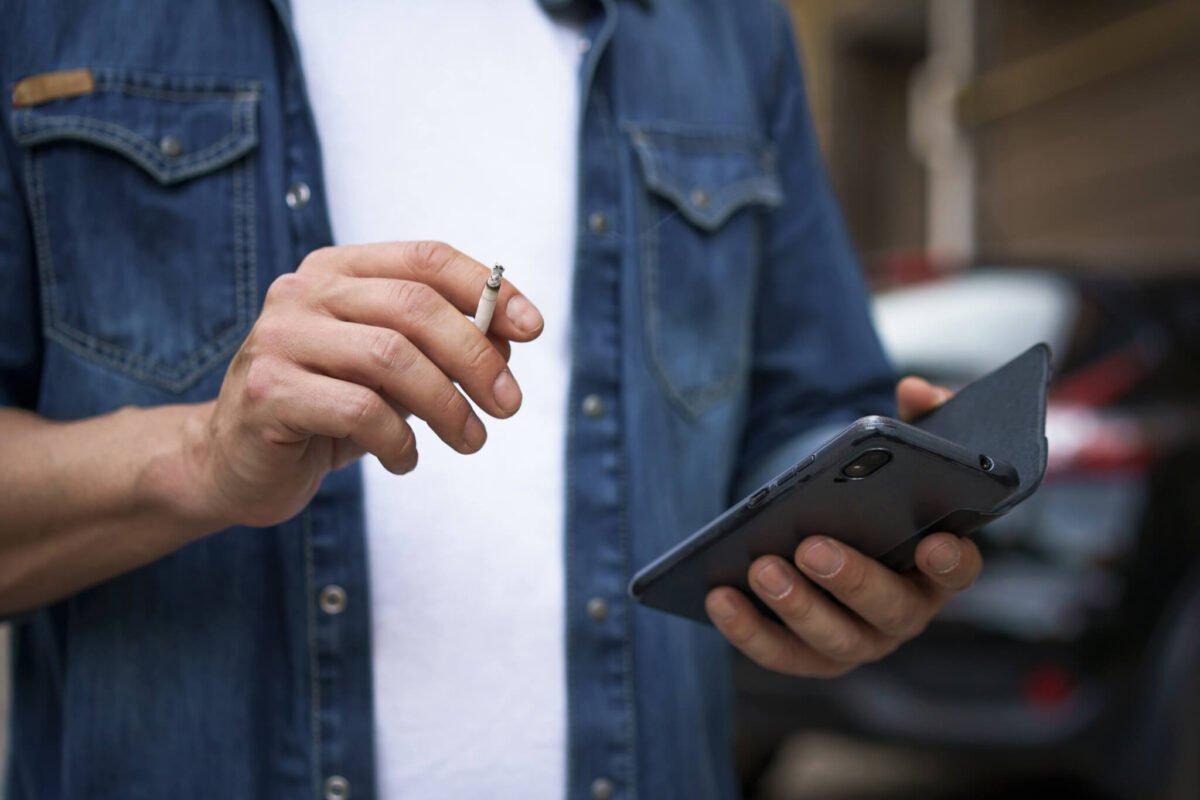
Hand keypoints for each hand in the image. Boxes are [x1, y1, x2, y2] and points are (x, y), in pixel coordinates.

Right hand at [178, 241, 543, 528]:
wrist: (231, 462)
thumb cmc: (324, 410)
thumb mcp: (389, 372)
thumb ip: (439, 347)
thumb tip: (511, 338)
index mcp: (337, 270)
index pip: (426, 258)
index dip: (488, 290)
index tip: (533, 328)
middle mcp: (304, 291)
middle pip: (414, 307)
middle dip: (477, 358)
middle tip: (509, 404)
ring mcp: (279, 338)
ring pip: (391, 356)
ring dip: (447, 405)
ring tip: (471, 440)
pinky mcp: (267, 391)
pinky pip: (360, 409)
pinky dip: (399, 441)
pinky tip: (405, 459)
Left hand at [704, 376, 981, 676]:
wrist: (834, 530)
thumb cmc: (875, 493)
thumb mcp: (901, 453)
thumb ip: (921, 418)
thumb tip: (916, 391)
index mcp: (936, 563)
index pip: (958, 568)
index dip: (952, 560)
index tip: (935, 541)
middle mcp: (905, 610)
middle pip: (890, 609)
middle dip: (852, 579)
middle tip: (812, 547)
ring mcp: (860, 639)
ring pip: (834, 639)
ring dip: (796, 607)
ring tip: (759, 567)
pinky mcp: (811, 654)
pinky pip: (780, 653)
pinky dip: (748, 631)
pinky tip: (718, 597)